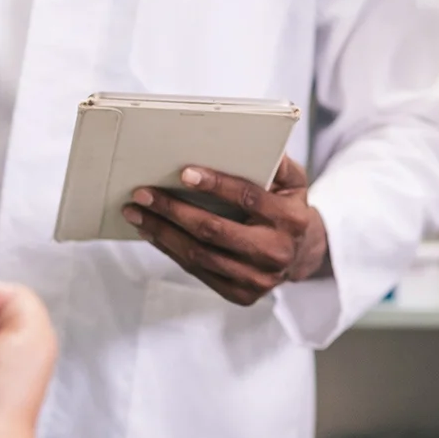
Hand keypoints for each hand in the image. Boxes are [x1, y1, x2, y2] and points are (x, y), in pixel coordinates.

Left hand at [123, 156, 330, 305]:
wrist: (301, 255)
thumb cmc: (289, 209)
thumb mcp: (293, 182)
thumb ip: (277, 163)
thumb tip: (256, 142)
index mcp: (291, 220)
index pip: (248, 199)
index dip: (216, 185)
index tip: (184, 173)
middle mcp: (276, 252)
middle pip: (214, 231)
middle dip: (173, 210)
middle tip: (144, 194)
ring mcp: (258, 279)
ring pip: (200, 255)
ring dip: (162, 232)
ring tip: (137, 213)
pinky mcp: (241, 294)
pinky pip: (198, 271)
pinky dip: (170, 250)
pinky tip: (152, 233)